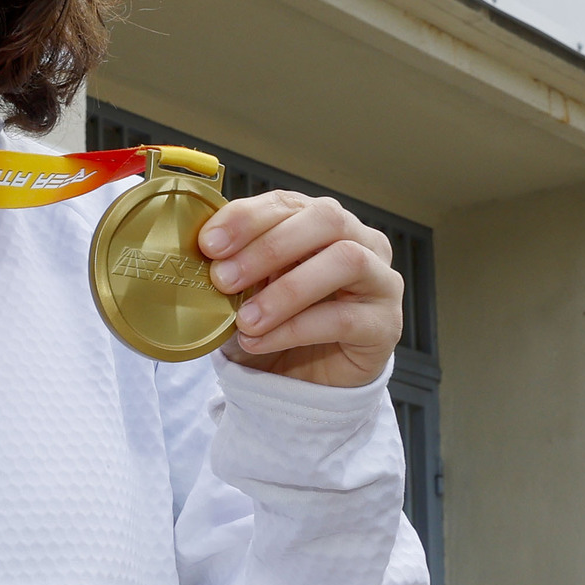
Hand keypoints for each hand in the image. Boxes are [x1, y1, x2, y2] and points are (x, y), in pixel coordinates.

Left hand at [200, 191, 403, 387]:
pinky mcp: (385, 324)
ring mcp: (380, 280)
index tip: (209, 244)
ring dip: (287, 290)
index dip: (248, 218)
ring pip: (345, 261)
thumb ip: (234, 264)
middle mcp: (360, 240)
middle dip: (269, 247)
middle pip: (326, 219)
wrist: (306, 381)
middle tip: (224, 279)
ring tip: (245, 319)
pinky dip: (294, 329)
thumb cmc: (278, 324)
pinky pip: (344, 317)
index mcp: (321, 222)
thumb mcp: (250, 289)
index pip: (289, 203)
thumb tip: (199, 250)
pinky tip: (261, 341)